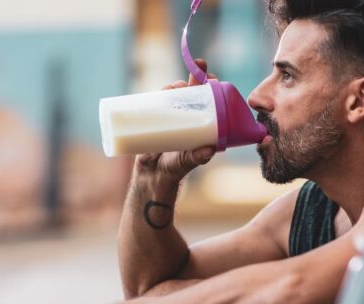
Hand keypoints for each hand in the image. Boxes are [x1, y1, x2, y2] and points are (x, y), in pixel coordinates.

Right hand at [134, 59, 219, 186]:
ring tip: (178, 86)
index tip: (211, 79)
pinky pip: (159, 101)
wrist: (152, 174)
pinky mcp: (156, 118)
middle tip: (198, 69)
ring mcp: (172, 116)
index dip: (211, 88)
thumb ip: (197, 157)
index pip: (209, 102)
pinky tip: (165, 89)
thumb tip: (210, 150)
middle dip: (196, 78)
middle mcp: (188, 117)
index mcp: (201, 125)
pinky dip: (162, 93)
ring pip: (176, 94)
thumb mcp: (186, 162)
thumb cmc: (175, 168)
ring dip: (179, 85)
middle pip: (193, 93)